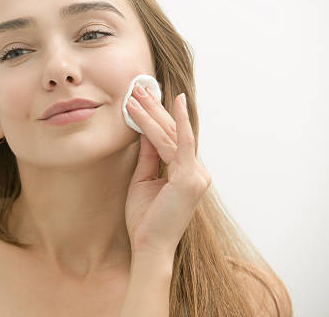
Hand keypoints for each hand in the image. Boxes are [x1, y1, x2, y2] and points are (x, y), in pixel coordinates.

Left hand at [124, 83, 211, 258]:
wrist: (149, 246)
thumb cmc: (145, 219)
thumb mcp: (143, 180)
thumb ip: (148, 156)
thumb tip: (145, 131)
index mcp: (187, 174)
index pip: (172, 139)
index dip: (157, 118)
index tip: (142, 99)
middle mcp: (196, 172)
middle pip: (173, 133)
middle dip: (154, 109)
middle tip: (138, 87)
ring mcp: (196, 175)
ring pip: (172, 135)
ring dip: (153, 112)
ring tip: (136, 94)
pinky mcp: (190, 178)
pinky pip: (182, 143)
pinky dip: (178, 121)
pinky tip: (174, 102)